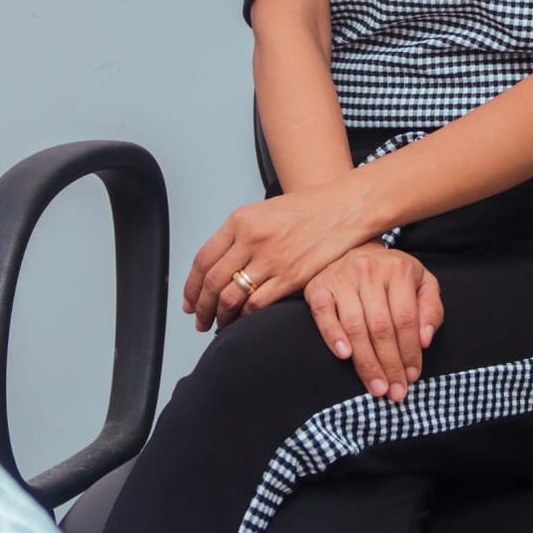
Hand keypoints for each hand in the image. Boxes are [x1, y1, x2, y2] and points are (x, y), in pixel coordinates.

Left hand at [181, 180, 368, 332]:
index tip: (189, 302)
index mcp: (241, 220)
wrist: (343, 208)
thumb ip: (240, 235)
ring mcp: (271, 258)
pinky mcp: (291, 276)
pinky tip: (245, 319)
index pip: (203, 260)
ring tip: (220, 324)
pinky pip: (257, 304)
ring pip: (232, 297)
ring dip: (221, 316)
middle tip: (200, 319)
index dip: (191, 286)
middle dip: (202, 307)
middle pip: (213, 282)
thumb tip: (219, 265)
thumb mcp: (264, 211)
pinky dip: (246, 316)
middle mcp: (252, 239)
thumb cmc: (307, 210)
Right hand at [304, 241, 444, 400]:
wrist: (356, 249)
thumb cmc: (392, 275)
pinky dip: (333, 336)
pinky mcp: (318, 286)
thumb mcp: (422, 283)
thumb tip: (425, 340)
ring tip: (377, 386)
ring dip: (366, 361)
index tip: (412, 377)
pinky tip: (344, 356)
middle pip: (380, 326)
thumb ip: (431, 310)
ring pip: (355, 325)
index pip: (406, 318)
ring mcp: (342, 277)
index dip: (410, 351)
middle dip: (390, 364)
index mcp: (398, 269)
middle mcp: (369, 270)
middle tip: (395, 392)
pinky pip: (324, 315)